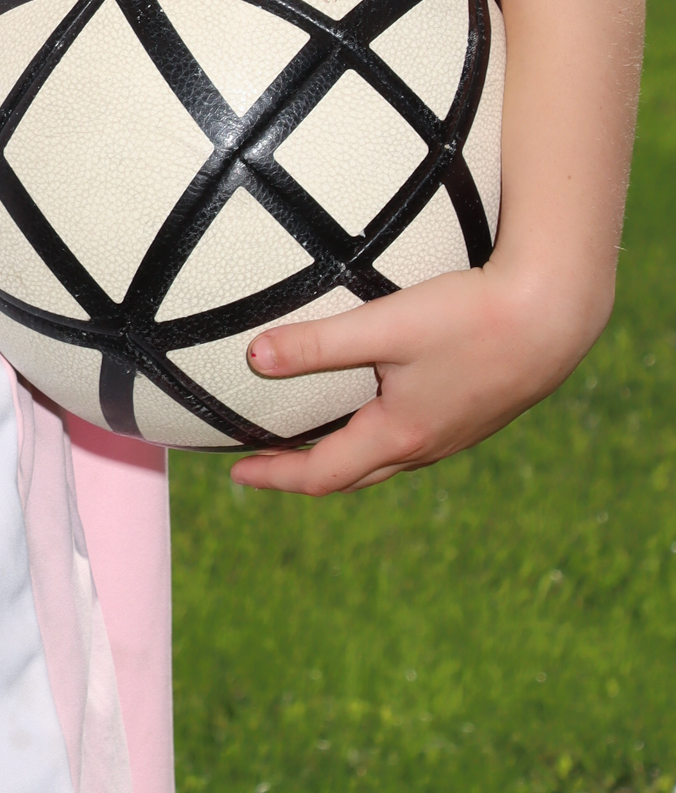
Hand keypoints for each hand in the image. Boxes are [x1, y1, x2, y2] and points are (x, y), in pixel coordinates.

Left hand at [229, 252, 606, 494]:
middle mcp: (427, 445)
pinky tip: (379, 407)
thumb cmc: (469, 316)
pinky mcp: (476, 413)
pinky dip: (381, 436)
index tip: (238, 473)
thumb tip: (253, 356)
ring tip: (314, 437)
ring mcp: (456, 433)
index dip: (275, 476)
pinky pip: (416, 439)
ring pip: (388, 459)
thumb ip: (317, 342)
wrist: (555, 316)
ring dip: (346, 456)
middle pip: (354, 476)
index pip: (322, 473)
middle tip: (266, 464)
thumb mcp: (384, 324)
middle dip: (305, 473)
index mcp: (399, 434)